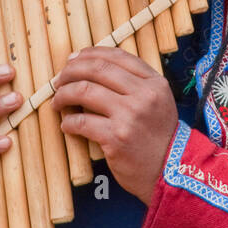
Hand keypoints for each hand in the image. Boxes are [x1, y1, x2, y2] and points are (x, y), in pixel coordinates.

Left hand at [50, 47, 178, 203]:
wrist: (170, 172)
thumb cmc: (159, 138)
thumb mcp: (158, 103)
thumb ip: (135, 84)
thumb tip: (92, 66)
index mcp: (154, 83)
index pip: (116, 55)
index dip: (89, 54)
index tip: (73, 60)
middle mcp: (144, 95)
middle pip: (97, 68)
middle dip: (71, 71)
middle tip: (59, 80)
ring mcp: (130, 116)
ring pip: (84, 91)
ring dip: (63, 95)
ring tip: (57, 102)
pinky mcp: (116, 138)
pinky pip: (81, 122)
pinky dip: (68, 122)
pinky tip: (66, 125)